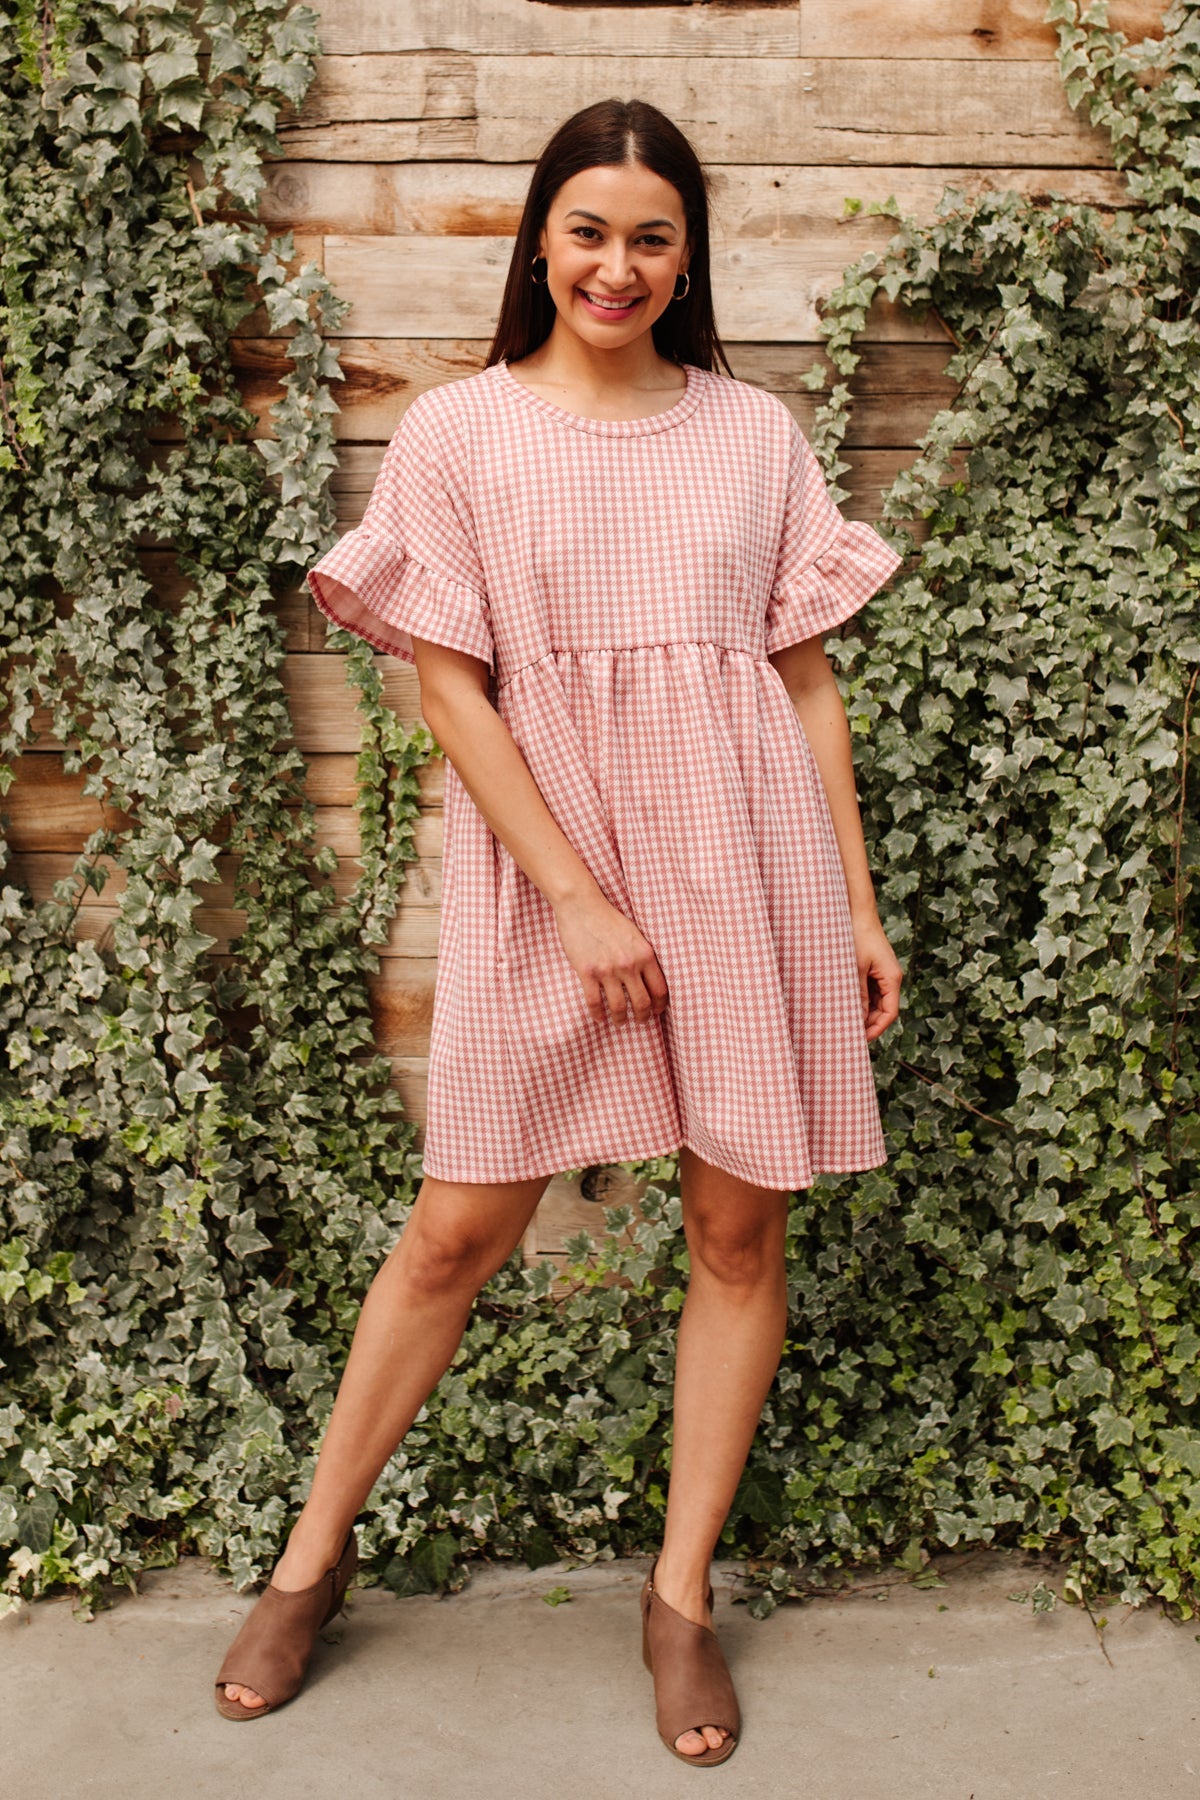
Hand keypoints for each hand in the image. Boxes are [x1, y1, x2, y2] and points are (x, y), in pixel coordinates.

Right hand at [552, 887, 668, 1026]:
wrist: (582, 905)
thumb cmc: (609, 918)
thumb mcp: (635, 934)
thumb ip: (644, 955)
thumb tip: (650, 978)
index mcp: (645, 954)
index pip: (660, 989)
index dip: (660, 1005)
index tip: (657, 1011)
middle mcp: (629, 964)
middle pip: (642, 1002)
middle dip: (642, 1017)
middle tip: (640, 1021)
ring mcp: (607, 970)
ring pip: (618, 1006)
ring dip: (620, 1019)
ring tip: (620, 1022)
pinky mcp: (587, 972)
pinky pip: (594, 1002)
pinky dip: (597, 1014)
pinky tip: (599, 1018)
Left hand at [853, 915, 902, 1041]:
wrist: (857, 912)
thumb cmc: (858, 937)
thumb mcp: (855, 969)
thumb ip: (858, 994)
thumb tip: (857, 1019)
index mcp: (891, 978)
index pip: (890, 1013)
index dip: (877, 1029)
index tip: (860, 1040)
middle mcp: (890, 978)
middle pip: (883, 1010)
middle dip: (868, 1023)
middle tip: (848, 1034)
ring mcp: (881, 973)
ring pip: (875, 1002)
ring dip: (862, 1012)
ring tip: (844, 1022)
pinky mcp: (872, 968)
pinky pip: (868, 991)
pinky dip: (859, 1000)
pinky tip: (844, 1005)